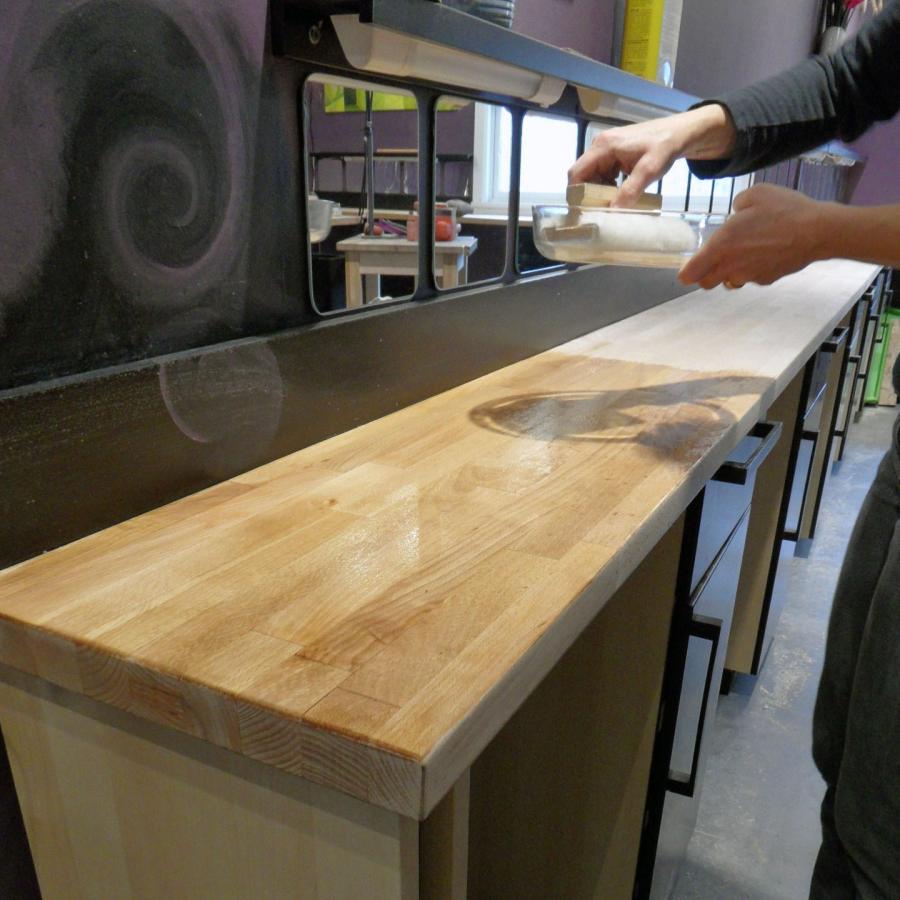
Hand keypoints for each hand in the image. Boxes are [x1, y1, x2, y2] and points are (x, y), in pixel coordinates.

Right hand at [567, 105, 735, 207]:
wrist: (682, 132)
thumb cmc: (666, 145)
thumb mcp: (649, 170)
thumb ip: (630, 190)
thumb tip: (612, 212)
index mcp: (603, 146)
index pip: (577, 173)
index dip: (576, 194)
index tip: (584, 211)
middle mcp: (600, 146)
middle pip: (582, 176)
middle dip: (588, 195)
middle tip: (599, 212)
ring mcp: (607, 149)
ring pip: (592, 176)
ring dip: (598, 191)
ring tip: (611, 204)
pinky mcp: (614, 154)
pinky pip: (602, 173)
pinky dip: (607, 186)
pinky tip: (619, 193)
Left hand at [678, 184, 827, 288]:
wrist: (817, 231)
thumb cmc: (784, 210)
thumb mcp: (755, 194)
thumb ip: (737, 204)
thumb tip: (736, 212)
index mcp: (721, 245)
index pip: (691, 273)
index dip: (686, 273)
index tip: (686, 270)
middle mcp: (731, 265)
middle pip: (706, 283)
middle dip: (705, 275)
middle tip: (712, 260)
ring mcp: (749, 275)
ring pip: (729, 281)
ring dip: (729, 272)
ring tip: (742, 254)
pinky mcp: (766, 280)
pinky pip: (751, 278)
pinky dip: (752, 269)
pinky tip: (765, 253)